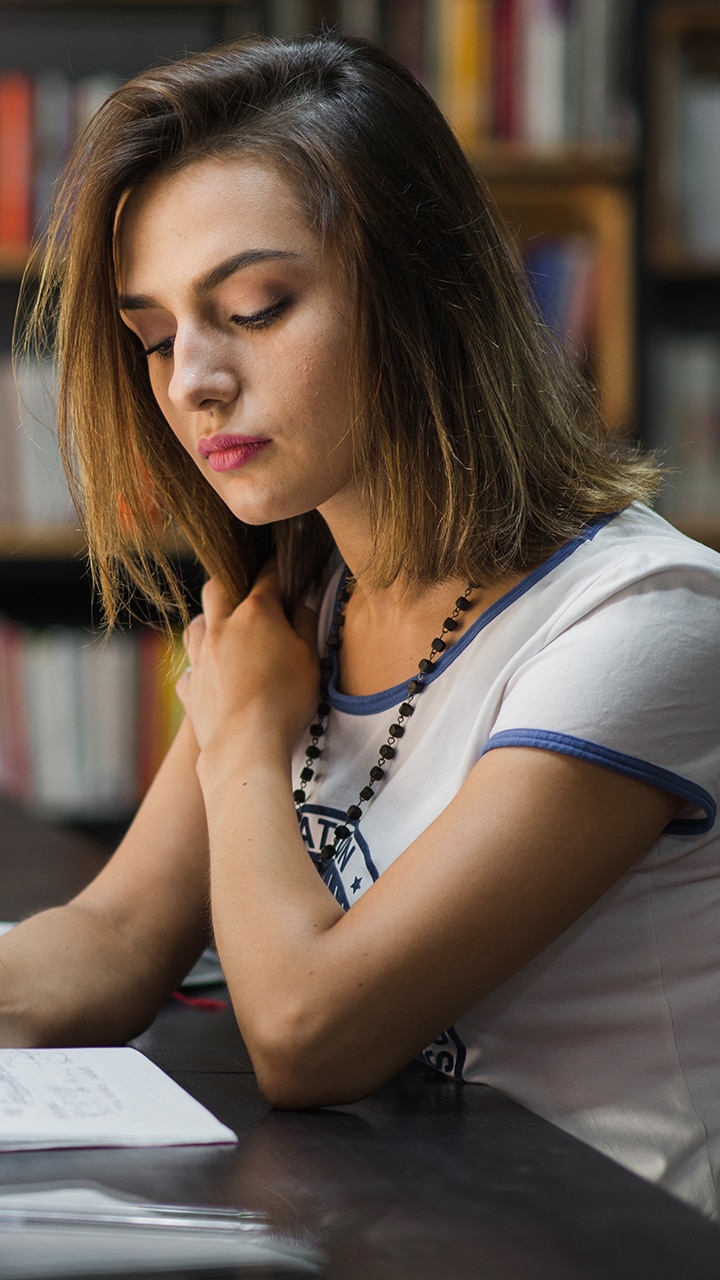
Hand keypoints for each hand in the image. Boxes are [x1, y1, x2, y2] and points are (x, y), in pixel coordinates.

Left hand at [176, 562, 319, 757]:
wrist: (245, 744)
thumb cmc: (285, 701)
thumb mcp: (310, 658)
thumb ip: (305, 624)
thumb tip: (300, 603)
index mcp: (255, 614)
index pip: (267, 577)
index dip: (277, 567)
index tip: (282, 564)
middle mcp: (221, 628)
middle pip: (217, 588)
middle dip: (230, 582)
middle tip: (246, 592)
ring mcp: (200, 657)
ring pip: (196, 624)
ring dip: (210, 623)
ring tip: (226, 634)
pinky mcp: (190, 687)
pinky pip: (191, 668)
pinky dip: (201, 667)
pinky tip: (214, 676)